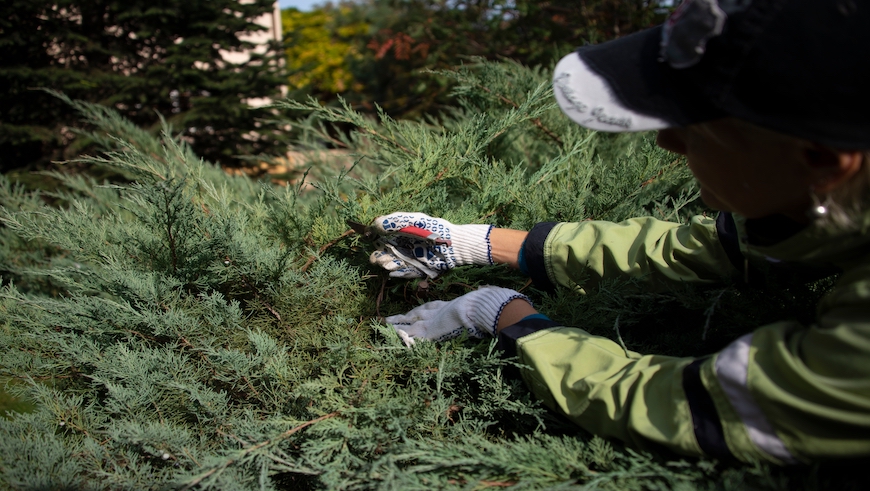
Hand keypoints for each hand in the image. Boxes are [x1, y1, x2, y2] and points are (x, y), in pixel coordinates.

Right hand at [369, 212, 492, 277]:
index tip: (368, 238)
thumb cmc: (434, 229)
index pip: (379, 237)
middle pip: (381, 253)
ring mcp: (407, 260)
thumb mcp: (414, 220)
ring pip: (390, 265)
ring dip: (386, 264)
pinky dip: (397, 273)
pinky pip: (402, 274)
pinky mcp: (415, 271)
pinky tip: (395, 271)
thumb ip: (395, 221)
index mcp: (398, 234)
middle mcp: (400, 247)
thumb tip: (375, 224)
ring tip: (389, 263)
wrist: (453, 245)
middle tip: (379, 257)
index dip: (372, 237)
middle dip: (378, 256)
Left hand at [385, 286, 530, 345]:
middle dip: (406, 315)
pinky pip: (409, 334)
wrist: (481, 307)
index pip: (433, 307)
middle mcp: (438, 312)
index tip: (418, 310)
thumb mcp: (486, 301)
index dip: (424, 308)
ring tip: (384, 325)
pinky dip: (399, 335)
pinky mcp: (428, 331)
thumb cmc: (486, 305)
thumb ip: (486, 298)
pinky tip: (389, 335)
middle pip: (417, 312)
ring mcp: (432, 321)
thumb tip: (496, 293)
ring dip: (397, 324)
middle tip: (392, 317)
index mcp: (451, 306)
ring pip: (409, 322)